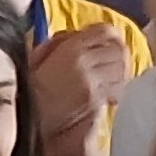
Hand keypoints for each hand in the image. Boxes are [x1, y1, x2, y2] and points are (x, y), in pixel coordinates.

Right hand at [30, 25, 131, 143]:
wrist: (35, 124)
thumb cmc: (33, 93)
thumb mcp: (38, 60)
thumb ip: (58, 43)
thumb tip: (76, 35)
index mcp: (69, 48)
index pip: (105, 31)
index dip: (112, 36)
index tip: (111, 43)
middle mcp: (83, 61)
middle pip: (118, 49)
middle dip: (119, 56)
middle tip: (114, 64)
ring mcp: (92, 81)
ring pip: (121, 68)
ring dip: (120, 73)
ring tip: (112, 80)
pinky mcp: (97, 98)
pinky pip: (118, 87)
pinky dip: (118, 89)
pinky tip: (110, 95)